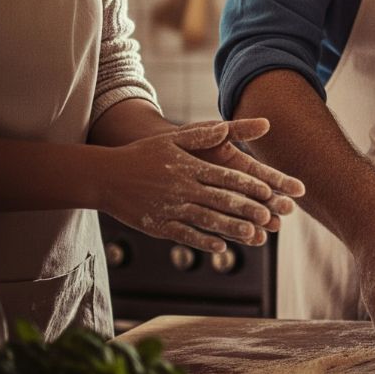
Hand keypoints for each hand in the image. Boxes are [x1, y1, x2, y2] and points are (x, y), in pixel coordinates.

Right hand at [101, 119, 303, 250]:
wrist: (105, 175)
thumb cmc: (144, 154)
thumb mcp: (172, 139)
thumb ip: (202, 135)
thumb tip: (227, 126)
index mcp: (189, 167)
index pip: (225, 177)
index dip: (248, 185)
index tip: (268, 191)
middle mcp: (182, 188)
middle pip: (220, 200)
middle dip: (246, 209)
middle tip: (269, 216)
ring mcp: (170, 208)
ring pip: (206, 220)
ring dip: (231, 228)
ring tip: (253, 235)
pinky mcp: (157, 226)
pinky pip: (184, 235)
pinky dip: (203, 241)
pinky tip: (221, 247)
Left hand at [188, 117, 304, 230]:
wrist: (155, 158)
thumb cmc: (186, 140)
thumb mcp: (210, 131)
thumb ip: (237, 130)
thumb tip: (265, 123)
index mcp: (239, 165)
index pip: (265, 175)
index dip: (282, 182)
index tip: (299, 189)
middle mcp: (234, 186)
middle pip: (259, 198)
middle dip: (275, 203)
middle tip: (288, 210)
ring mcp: (220, 202)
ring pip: (244, 215)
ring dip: (259, 222)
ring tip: (272, 228)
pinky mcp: (204, 215)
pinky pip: (222, 226)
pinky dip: (236, 233)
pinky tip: (248, 239)